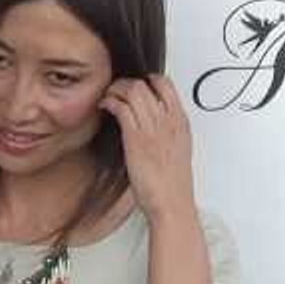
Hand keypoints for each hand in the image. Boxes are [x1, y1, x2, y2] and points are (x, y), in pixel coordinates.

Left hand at [98, 74, 197, 223]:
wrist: (172, 203)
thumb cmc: (172, 183)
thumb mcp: (177, 150)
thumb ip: (166, 132)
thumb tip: (151, 124)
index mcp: (180, 122)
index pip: (166, 84)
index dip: (146, 80)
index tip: (132, 87)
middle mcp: (168, 120)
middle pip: (145, 83)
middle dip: (125, 83)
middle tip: (115, 91)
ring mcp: (153, 127)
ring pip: (132, 90)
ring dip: (114, 90)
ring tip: (107, 99)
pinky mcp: (136, 137)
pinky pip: (120, 106)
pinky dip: (109, 102)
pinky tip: (104, 107)